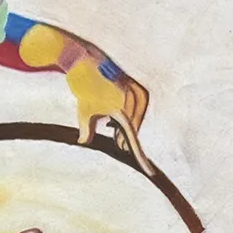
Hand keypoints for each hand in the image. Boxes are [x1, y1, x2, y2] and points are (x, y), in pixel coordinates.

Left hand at [65, 58, 154, 176]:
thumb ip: (87, 130)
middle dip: (122, 137)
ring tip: (110, 125)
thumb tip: (84, 142)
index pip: (133, 139)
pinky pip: (135, 108)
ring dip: (122, 126)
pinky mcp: (137, 86)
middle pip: (132, 130)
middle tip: (115, 141)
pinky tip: (112, 118)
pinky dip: (126, 115)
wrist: (84, 60)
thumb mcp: (83, 112)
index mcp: (121, 108)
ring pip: (133, 120)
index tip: (149, 172)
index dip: (140, 158)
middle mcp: (133, 99)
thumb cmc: (83, 88)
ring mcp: (137, 91)